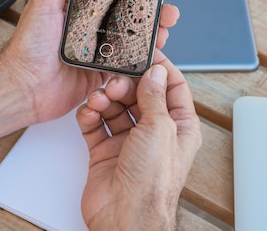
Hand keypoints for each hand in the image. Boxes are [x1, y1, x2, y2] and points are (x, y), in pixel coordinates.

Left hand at [0, 0, 185, 123]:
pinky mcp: (104, 71)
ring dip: (156, 25)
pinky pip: (131, 62)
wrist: (24, 87)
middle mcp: (91, 25)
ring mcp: (99, 48)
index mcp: (79, 6)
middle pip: (131, 8)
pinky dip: (147, 55)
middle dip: (155, 0)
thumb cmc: (29, 46)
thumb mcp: (43, 2)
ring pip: (136, 33)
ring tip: (167, 21)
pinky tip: (157, 48)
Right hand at [75, 52, 201, 229]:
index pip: (172, 88)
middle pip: (138, 95)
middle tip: (114, 82)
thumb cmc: (152, 182)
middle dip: (124, 85)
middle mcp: (154, 133)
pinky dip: (89, 115)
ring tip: (99, 99)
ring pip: (114, 107)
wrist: (124, 215)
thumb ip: (155, 96)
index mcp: (178, 127)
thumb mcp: (160, 128)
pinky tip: (88, 112)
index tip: (144, 53)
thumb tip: (155, 72)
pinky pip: (95, 124)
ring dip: (104, 99)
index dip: (159, 69)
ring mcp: (128, 141)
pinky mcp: (105, 150)